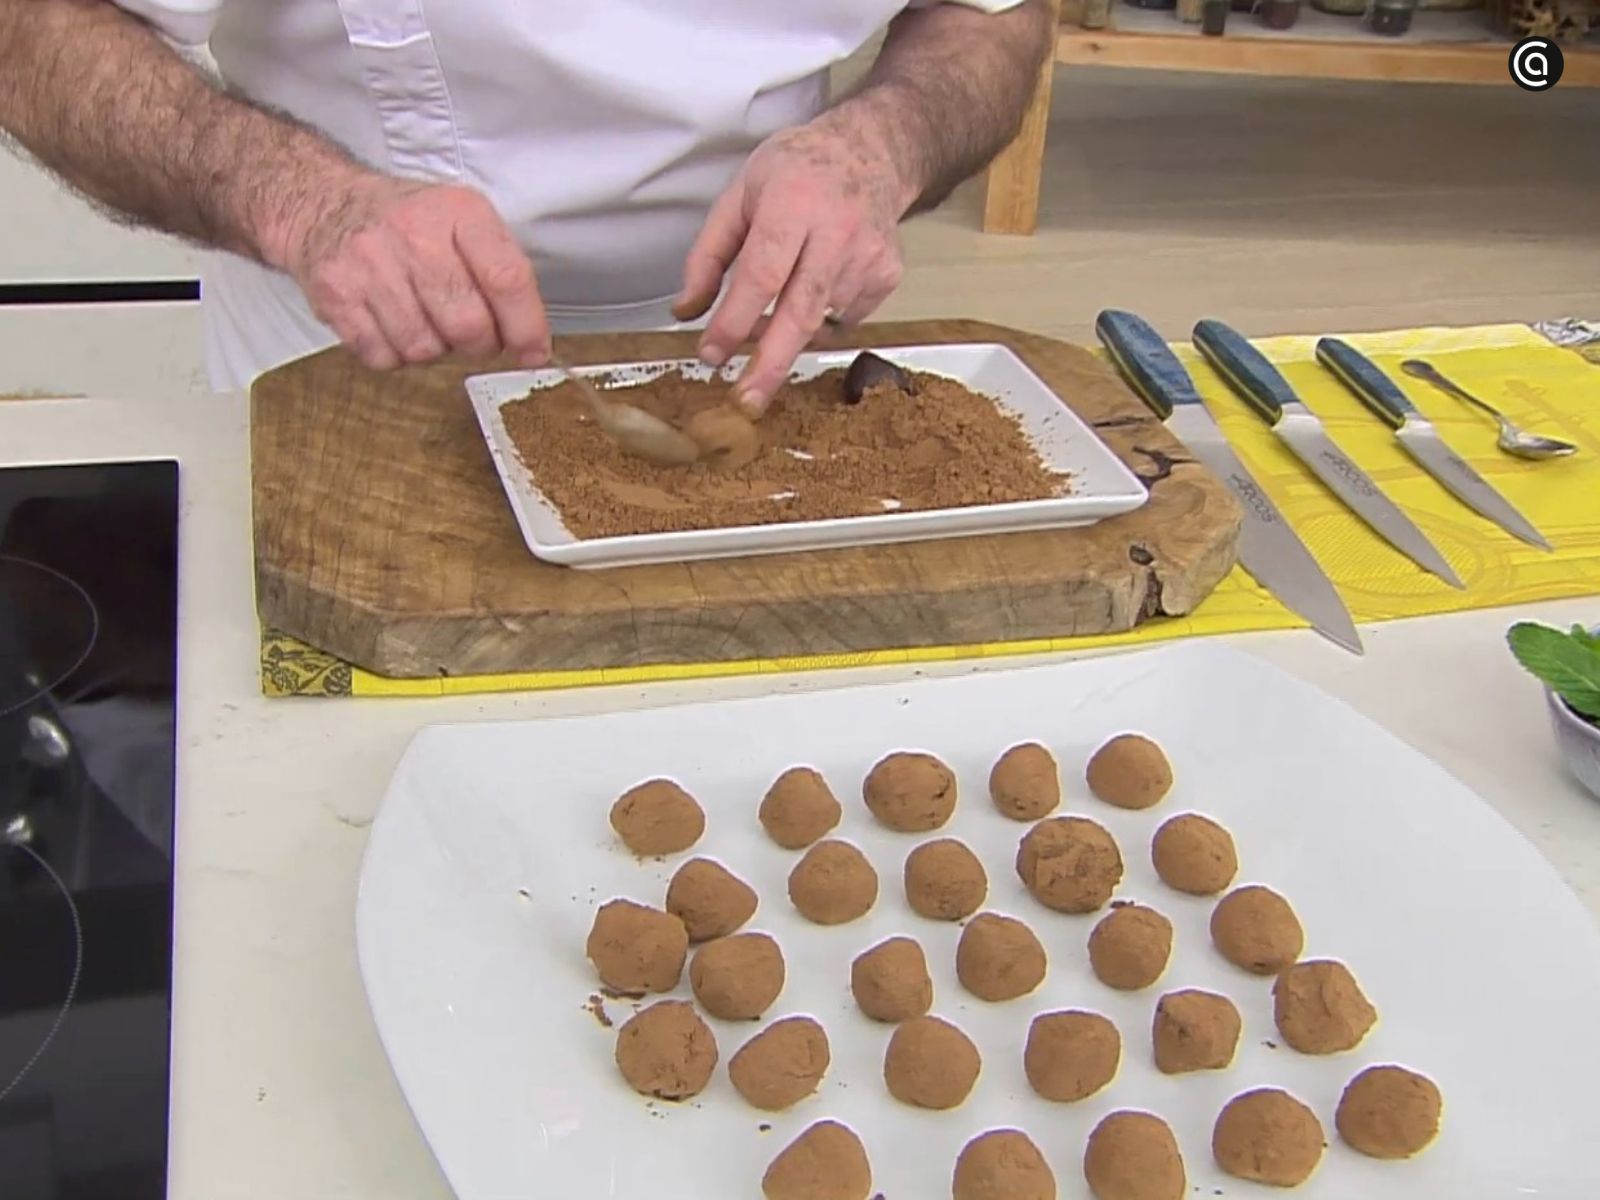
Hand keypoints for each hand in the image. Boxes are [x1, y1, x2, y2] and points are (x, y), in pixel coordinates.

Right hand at [276, 171, 549, 371]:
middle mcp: (414, 235)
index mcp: (458, 212)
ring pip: (424, 349)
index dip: (526, 327)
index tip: (533, 353)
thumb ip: (500, 272)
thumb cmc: (409, 222)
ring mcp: (371, 265)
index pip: (507, 278)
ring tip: (424, 318)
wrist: (325, 203)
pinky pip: (384, 357)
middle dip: (479, 344)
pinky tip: (392, 323)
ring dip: (433, 348)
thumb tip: (530, 343)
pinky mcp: (337, 294)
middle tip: (473, 335)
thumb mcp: (462, 221)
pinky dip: (395, 354)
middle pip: (467, 325)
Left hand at [675, 112, 913, 415]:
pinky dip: (820, 316)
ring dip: (786, 332)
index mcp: (793, 203)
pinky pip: (844, 317)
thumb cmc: (798, 169)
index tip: (710, 354)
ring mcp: (867, 257)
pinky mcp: (886, 275)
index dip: (734, 321)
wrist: (872, 151)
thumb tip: (687, 311)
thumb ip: (709, 254)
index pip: (761, 274)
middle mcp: (836, 231)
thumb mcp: (740, 192)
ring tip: (773, 309)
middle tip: (745, 402)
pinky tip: (816, 280)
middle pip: (800, 312)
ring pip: (819, 320)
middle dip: (770, 365)